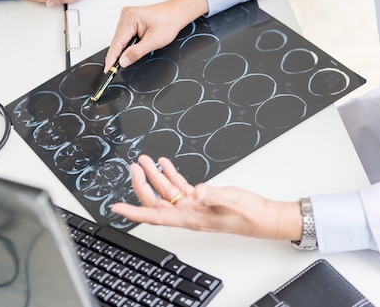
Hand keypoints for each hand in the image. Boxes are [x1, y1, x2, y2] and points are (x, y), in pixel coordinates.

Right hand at [104, 0, 209, 71]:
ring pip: (120, 38)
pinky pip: (124, 35)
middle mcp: (126, 15)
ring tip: (133, 53)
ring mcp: (127, 16)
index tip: (108, 69)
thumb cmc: (168, 22)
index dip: (112, 57)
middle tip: (116, 68)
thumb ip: (137, 52)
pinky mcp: (129, 19)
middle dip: (118, 54)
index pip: (117, 42)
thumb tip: (123, 61)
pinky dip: (127, 43)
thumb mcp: (154, 41)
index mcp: (131, 18)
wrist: (176, 13)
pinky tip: (133, 47)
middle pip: (117, 40)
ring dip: (124, 48)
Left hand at [111, 154, 302, 239]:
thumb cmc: (248, 214)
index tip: (116, 208)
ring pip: (166, 192)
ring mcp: (194, 206)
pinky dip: (171, 175)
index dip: (133, 212)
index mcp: (190, 217)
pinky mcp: (202, 199)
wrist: (264, 217)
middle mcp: (188, 213)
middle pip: (155, 201)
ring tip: (144, 160)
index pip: (154, 216)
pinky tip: (165, 164)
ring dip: (154, 176)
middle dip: (141, 185)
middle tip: (133, 168)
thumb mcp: (230, 201)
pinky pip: (180, 187)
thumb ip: (213, 195)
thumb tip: (196, 191)